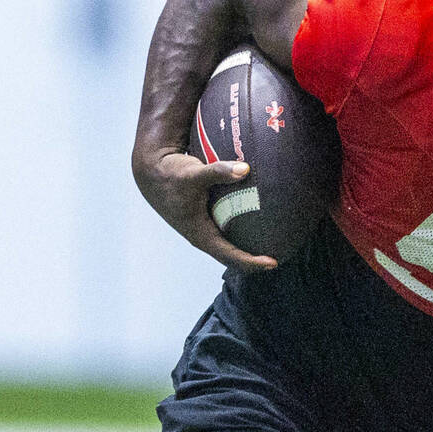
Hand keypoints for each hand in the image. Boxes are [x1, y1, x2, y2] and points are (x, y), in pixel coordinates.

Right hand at [133, 151, 276, 270]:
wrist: (151, 172)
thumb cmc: (172, 175)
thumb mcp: (194, 174)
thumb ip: (219, 171)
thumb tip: (246, 168)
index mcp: (200, 234)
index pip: (230, 256)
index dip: (252, 262)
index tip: (273, 263)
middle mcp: (202, 236)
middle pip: (232, 257)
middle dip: (254, 261)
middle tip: (281, 257)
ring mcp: (203, 230)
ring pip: (229, 246)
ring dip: (249, 249)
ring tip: (274, 244)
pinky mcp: (204, 220)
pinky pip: (227, 232)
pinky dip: (243, 232)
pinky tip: (260, 222)